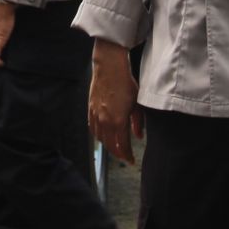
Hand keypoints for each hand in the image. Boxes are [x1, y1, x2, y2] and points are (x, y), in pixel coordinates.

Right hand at [88, 39, 142, 165]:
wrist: (109, 68)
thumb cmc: (125, 83)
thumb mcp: (137, 104)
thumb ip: (137, 122)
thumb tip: (138, 135)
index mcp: (118, 121)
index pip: (123, 146)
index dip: (127, 156)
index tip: (131, 160)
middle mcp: (105, 121)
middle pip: (110, 146)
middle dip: (118, 153)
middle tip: (124, 156)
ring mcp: (96, 116)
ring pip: (100, 139)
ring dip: (107, 146)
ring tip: (114, 147)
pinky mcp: (90, 109)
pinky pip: (92, 128)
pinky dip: (98, 136)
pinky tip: (102, 135)